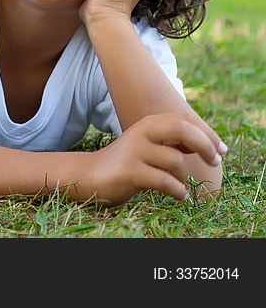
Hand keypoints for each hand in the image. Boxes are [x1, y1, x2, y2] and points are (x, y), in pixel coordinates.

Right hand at [85, 112, 224, 205]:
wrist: (92, 174)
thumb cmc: (129, 161)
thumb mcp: (150, 144)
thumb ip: (173, 140)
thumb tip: (209, 144)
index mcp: (149, 123)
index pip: (185, 118)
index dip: (208, 132)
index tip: (221, 150)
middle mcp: (141, 132)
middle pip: (182, 129)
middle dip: (205, 145)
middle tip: (214, 161)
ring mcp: (134, 151)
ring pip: (176, 161)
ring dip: (185, 177)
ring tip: (181, 185)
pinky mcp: (129, 172)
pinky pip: (165, 181)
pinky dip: (178, 191)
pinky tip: (179, 195)